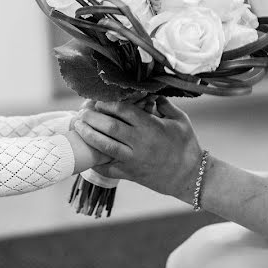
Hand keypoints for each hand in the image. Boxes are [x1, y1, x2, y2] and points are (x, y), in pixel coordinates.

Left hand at [73, 96, 202, 199]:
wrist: (189, 176)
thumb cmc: (186, 145)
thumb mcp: (180, 120)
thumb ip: (163, 104)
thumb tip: (148, 91)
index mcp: (151, 126)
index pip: (123, 110)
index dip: (107, 103)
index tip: (98, 99)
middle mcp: (139, 143)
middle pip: (109, 127)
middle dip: (92, 117)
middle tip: (82, 111)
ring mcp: (133, 160)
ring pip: (104, 146)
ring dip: (88, 135)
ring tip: (78, 126)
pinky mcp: (129, 174)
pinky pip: (107, 168)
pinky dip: (94, 161)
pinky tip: (86, 152)